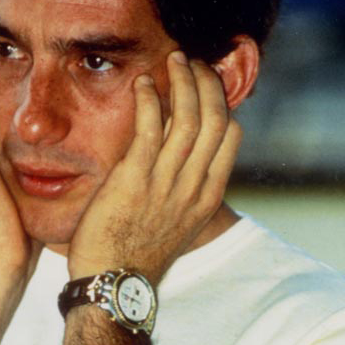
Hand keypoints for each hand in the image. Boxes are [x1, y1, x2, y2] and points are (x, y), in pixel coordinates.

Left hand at [67, 51, 241, 283]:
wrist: (114, 285)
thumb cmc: (136, 257)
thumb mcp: (173, 224)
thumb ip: (180, 191)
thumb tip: (177, 165)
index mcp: (206, 197)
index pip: (229, 137)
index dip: (222, 103)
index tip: (207, 84)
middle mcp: (192, 186)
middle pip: (214, 118)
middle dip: (207, 82)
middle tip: (193, 61)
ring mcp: (165, 182)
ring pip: (186, 117)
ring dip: (182, 81)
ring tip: (173, 59)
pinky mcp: (134, 179)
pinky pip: (148, 127)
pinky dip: (148, 98)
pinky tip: (143, 82)